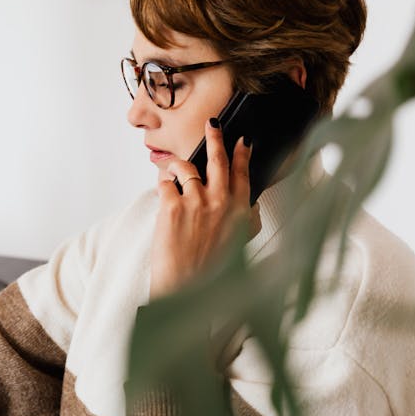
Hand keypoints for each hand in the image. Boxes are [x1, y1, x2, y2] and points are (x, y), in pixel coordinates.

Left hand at [150, 118, 259, 299]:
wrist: (187, 290)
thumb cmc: (212, 273)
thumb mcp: (240, 246)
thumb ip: (246, 222)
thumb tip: (250, 207)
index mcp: (238, 211)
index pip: (242, 173)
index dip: (242, 153)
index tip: (242, 140)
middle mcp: (219, 202)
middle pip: (218, 159)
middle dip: (215, 137)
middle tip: (213, 124)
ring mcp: (195, 202)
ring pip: (186, 169)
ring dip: (178, 168)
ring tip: (174, 172)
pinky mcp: (171, 207)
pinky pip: (165, 183)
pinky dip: (163, 185)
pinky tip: (164, 193)